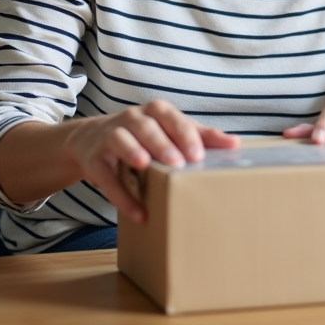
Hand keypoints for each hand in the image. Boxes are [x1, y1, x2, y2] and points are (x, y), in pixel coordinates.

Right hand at [63, 100, 238, 222]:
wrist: (90, 140)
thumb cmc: (143, 136)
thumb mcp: (170, 131)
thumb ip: (200, 136)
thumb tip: (234, 143)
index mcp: (155, 112)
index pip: (172, 118)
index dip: (185, 134)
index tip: (199, 154)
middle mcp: (132, 119)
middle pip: (147, 127)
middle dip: (162, 143)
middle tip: (179, 163)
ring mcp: (110, 137)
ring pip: (122, 140)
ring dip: (135, 152)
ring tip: (147, 167)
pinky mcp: (94, 160)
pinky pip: (107, 177)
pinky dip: (122, 195)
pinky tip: (138, 212)